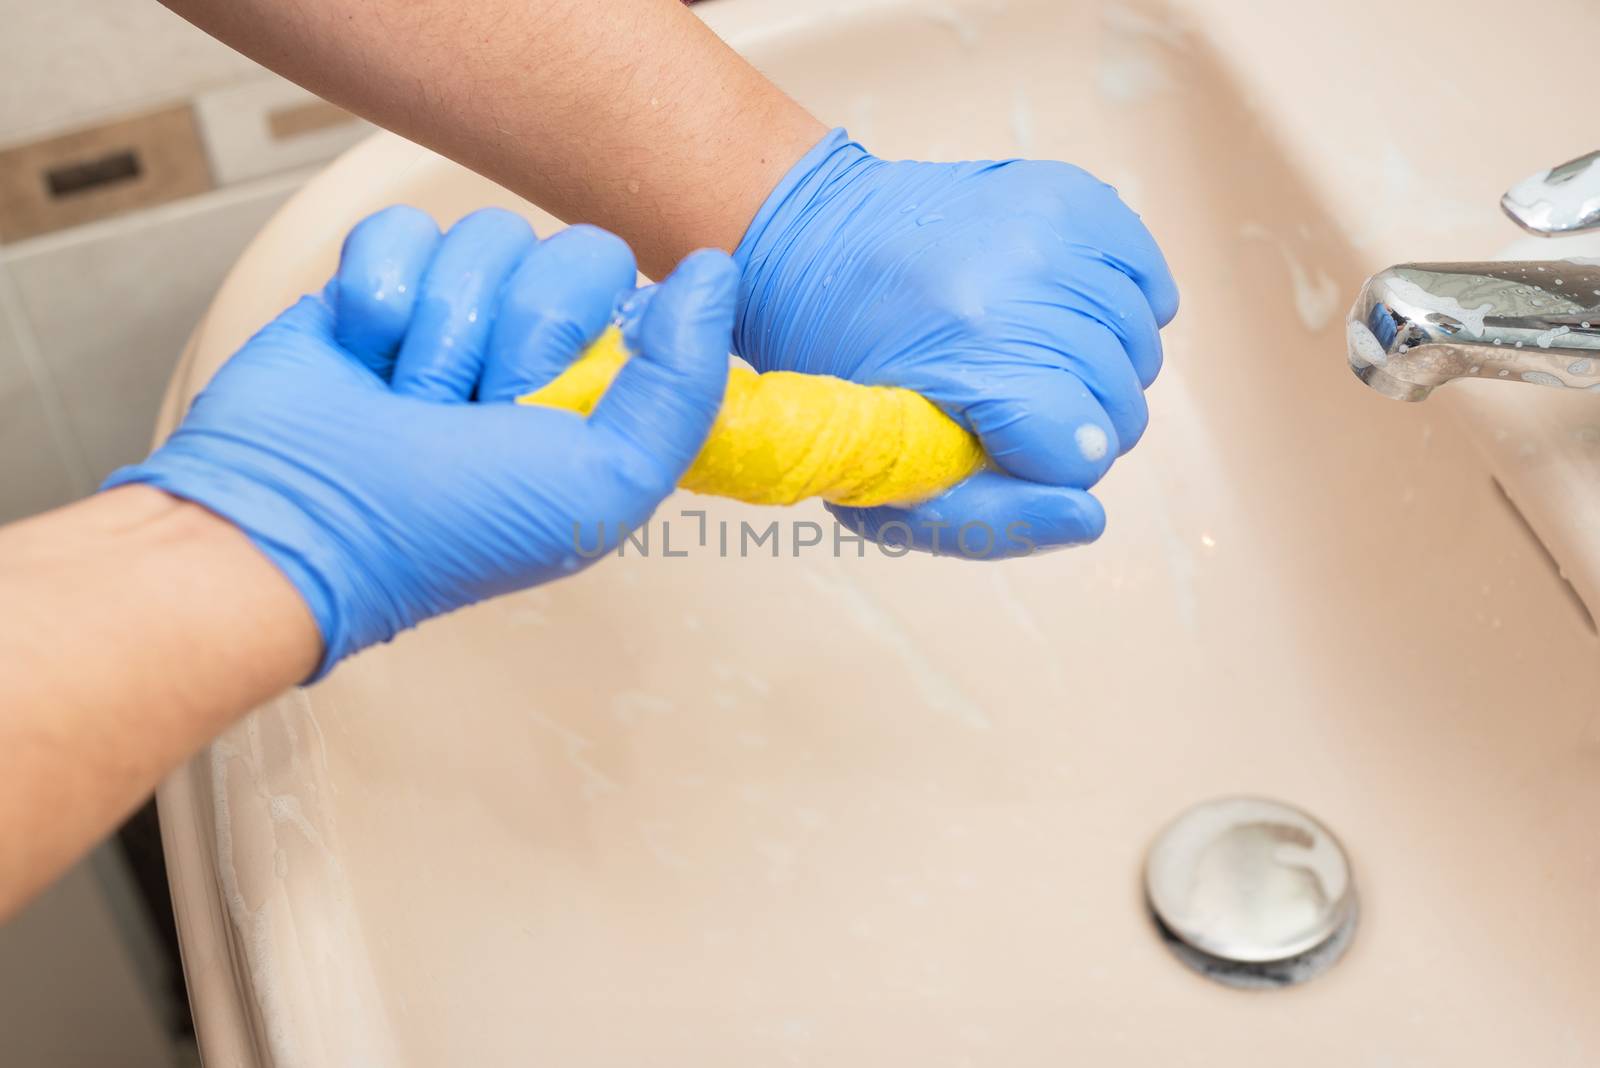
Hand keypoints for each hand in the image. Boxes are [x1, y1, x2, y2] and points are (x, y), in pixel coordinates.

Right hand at [106, 206, 737, 676]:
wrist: (299, 520)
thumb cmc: (451, 526)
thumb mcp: (605, 481)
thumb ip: (684, 384)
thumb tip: (716, 275)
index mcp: (603, 394)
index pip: (639, 294)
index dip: (592, 338)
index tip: (548, 403)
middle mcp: (539, 349)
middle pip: (571, 253)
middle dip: (516, 335)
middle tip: (473, 410)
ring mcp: (457, 312)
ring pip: (486, 236)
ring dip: (442, 329)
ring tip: (412, 401)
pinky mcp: (378, 285)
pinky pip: (402, 230)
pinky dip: (378, 295)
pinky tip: (363, 356)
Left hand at [734, 129, 1178, 555]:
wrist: (812, 247)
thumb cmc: (847, 375)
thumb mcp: (888, 482)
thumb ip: (989, 521)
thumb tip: (1091, 520)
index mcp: (971, 351)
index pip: (1081, 451)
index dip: (1045, 464)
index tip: (1002, 444)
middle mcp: (1019, 277)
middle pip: (1120, 402)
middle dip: (1072, 423)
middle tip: (1011, 404)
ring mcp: (1047, 225)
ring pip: (1142, 347)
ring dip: (1097, 372)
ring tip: (1032, 361)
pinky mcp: (1067, 192)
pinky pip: (1149, 280)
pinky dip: (1124, 311)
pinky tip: (1065, 318)